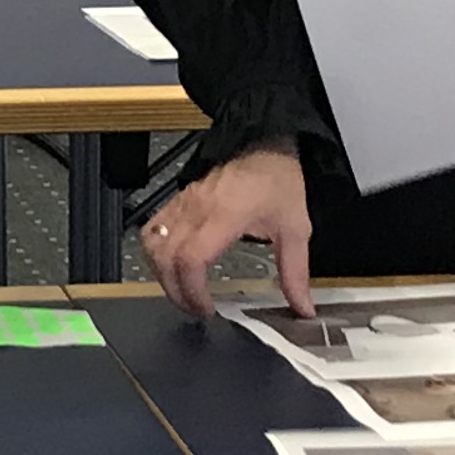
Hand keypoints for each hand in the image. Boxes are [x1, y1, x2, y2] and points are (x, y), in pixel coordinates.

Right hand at [142, 144, 314, 320]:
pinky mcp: (177, 200)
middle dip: (175, 292)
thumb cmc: (277, 180)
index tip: (207, 310)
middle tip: (195, 310)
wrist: (264, 143)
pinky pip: (151, 229)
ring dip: (161, 274)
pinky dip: (155, 253)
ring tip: (182, 291)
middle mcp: (197, 209)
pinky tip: (171, 265)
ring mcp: (182, 203)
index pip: (191, 258)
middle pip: (165, 258)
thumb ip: (295, 272)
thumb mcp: (295, 228)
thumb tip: (302, 308)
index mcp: (225, 215)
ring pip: (151, 244)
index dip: (192, 291)